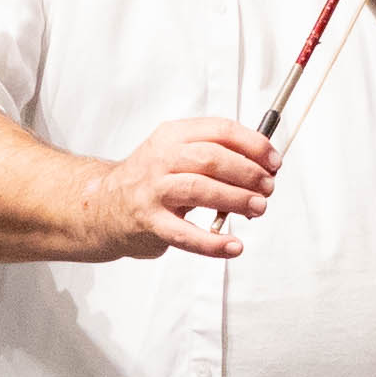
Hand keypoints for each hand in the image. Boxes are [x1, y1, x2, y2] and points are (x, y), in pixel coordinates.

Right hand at [87, 115, 274, 260]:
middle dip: (249, 173)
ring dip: (237, 199)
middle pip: (213, 158)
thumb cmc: (149, 180)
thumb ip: (214, 155)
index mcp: (173, 135)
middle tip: (268, 187)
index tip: (273, 161)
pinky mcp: (149, 222)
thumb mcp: (175, 154)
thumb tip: (262, 168)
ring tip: (258, 208)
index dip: (254, 145)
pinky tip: (233, 246)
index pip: (220, 130)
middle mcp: (162, 158)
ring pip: (201, 189)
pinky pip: (185, 234)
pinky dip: (213, 243)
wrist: (102, 206)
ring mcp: (154, 190)